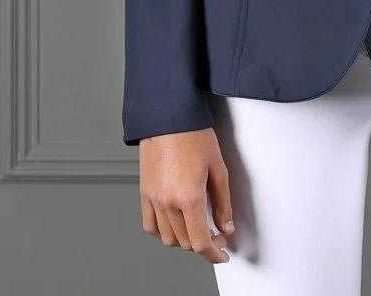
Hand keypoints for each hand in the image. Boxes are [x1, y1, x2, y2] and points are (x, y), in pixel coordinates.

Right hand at [138, 128, 235, 263]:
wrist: (168, 117)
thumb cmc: (193, 135)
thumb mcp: (218, 167)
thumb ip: (223, 202)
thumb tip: (226, 226)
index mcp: (188, 198)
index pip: (201, 242)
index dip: (214, 253)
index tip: (222, 253)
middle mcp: (168, 203)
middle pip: (185, 242)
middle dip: (204, 243)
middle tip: (217, 233)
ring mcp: (153, 199)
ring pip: (168, 238)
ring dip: (184, 239)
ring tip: (197, 227)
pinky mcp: (144, 193)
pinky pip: (150, 225)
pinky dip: (163, 231)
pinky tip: (175, 222)